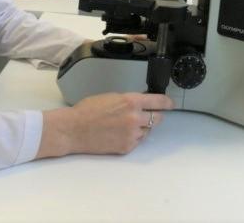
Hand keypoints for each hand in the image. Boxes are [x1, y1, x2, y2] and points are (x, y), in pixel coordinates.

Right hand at [37, 92, 174, 157]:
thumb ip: (129, 100)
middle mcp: (135, 118)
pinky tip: (118, 134)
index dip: (167, 103)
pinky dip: (132, 138)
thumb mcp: (112, 97)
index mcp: (131, 101)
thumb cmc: (87, 111)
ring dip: (141, 128)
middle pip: (158, 118)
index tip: (170, 104)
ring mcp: (132, 134)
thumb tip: (141, 103)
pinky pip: (137, 141)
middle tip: (144, 116)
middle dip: (153, 116)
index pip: (159, 101)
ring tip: (124, 126)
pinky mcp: (127, 147)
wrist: (73, 129)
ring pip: (147, 131)